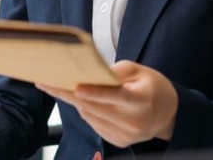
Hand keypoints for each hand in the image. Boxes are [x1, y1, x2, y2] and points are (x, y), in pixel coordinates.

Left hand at [37, 61, 178, 147]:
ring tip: (55, 85)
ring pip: (89, 116)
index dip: (95, 93)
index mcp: (141, 102)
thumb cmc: (151, 87)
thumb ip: (115, 72)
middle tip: (44, 82)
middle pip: (94, 108)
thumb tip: (89, 74)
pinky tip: (78, 99)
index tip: (76, 88)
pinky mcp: (118, 141)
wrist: (168, 114)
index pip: (115, 97)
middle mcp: (133, 122)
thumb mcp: (139, 71)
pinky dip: (84, 110)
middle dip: (67, 94)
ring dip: (72, 101)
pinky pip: (93, 123)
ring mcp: (125, 135)